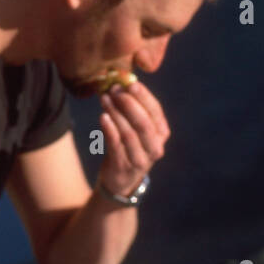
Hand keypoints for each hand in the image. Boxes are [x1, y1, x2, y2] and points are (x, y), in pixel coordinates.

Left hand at [97, 80, 170, 195]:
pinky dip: (109, 129)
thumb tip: (119, 82)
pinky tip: (102, 116)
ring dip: (115, 113)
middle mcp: (155, 147)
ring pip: (128, 133)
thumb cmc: (128, 146)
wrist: (120, 180)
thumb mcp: (137, 129)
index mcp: (161, 133)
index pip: (155, 111)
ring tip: (104, 98)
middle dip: (129, 104)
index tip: (130, 83)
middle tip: (115, 90)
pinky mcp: (123, 167)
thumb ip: (132, 109)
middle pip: (143, 123)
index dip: (143, 96)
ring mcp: (140, 160)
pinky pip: (116, 145)